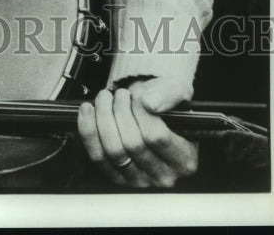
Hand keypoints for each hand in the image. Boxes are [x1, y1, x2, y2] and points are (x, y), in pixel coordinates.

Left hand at [77, 77, 198, 188]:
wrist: (149, 111)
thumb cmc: (165, 104)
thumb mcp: (177, 91)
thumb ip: (169, 94)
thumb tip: (150, 103)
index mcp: (185, 160)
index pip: (156, 136)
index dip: (140, 110)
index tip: (138, 95)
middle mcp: (164, 178)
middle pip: (132, 144)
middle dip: (120, 111)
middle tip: (119, 93)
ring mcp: (139, 181)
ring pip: (113, 151)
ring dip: (103, 118)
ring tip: (105, 98)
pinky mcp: (117, 179)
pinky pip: (97, 157)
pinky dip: (88, 130)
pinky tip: (88, 111)